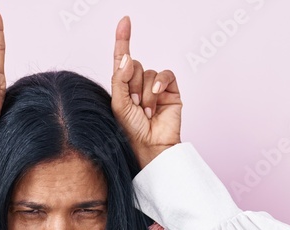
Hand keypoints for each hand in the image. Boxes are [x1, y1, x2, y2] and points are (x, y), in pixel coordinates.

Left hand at [110, 15, 181, 170]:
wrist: (150, 147)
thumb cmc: (131, 131)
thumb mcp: (118, 104)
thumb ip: (120, 79)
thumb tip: (127, 57)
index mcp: (123, 87)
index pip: (122, 59)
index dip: (123, 40)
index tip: (125, 21)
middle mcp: (139, 84)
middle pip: (135, 65)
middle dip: (133, 84)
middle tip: (135, 105)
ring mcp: (156, 87)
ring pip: (149, 73)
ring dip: (145, 92)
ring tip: (146, 111)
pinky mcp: (171, 90)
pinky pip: (165, 74)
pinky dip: (160, 83)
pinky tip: (157, 98)